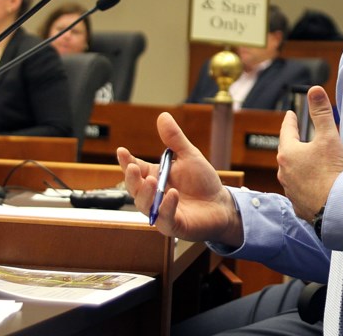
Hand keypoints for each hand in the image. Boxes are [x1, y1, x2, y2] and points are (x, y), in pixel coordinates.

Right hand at [116, 112, 242, 245]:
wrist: (221, 204)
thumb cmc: (203, 182)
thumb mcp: (189, 156)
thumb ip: (174, 139)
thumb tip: (162, 116)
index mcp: (155, 177)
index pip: (135, 169)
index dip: (126, 162)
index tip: (122, 151)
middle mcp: (154, 196)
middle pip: (135, 189)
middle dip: (132, 179)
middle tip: (133, 168)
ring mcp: (161, 212)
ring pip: (145, 206)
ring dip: (146, 193)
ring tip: (152, 181)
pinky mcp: (174, 226)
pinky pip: (165, 219)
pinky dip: (166, 207)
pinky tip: (172, 195)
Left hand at [277, 86, 342, 222]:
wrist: (339, 208)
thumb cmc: (333, 172)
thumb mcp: (329, 137)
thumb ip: (321, 113)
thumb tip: (314, 90)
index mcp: (289, 153)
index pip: (287, 131)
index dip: (290, 121)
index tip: (290, 115)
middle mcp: (285, 173)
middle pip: (287, 153)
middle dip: (292, 144)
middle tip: (297, 137)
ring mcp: (291, 191)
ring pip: (292, 174)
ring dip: (298, 167)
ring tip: (308, 163)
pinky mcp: (299, 206)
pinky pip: (300, 192)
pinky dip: (305, 186)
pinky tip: (314, 187)